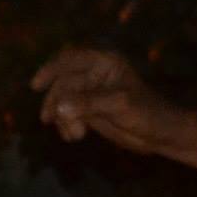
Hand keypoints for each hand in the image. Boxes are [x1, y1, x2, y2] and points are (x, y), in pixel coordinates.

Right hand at [29, 47, 174, 152]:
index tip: (36, 86)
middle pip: (62, 83)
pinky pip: (68, 115)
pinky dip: (67, 126)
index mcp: (103, 62)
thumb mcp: (119, 105)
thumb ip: (89, 103)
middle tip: (50, 120)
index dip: (50, 70)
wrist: (160, 134)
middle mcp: (94, 74)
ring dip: (61, 118)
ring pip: (62, 101)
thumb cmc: (147, 113)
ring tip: (74, 135)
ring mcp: (90, 93)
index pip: (69, 60)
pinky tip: (75, 137)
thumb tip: (59, 107)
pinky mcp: (89, 110)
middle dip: (56, 103)